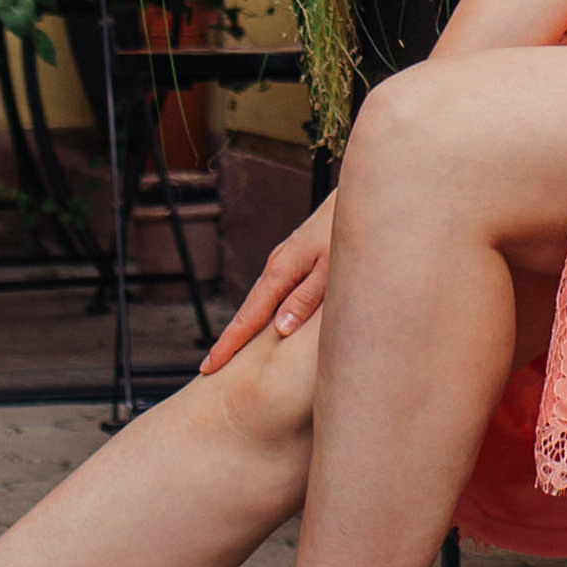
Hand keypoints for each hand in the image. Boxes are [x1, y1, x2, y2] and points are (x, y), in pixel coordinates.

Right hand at [198, 192, 335, 371]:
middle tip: (210, 368)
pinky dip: (262, 311)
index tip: (210, 367)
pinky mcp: (296, 259)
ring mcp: (285, 261)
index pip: (249, 316)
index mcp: (281, 271)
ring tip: (231, 352)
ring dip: (245, 326)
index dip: (229, 344)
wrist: (357, 198)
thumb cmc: (344, 232)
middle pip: (248, 310)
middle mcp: (277, 266)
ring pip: (261, 300)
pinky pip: (274, 291)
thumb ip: (306, 299)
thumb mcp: (329, 270)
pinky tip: (265, 322)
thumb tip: (280, 330)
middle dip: (230, 339)